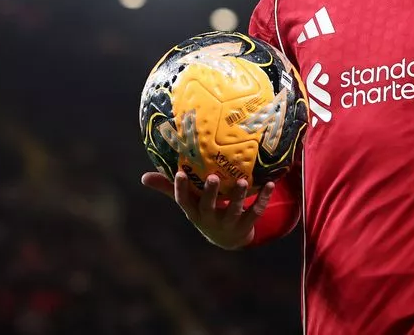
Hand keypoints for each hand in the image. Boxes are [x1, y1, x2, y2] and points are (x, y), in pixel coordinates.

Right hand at [141, 170, 274, 249]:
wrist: (228, 240)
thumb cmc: (204, 212)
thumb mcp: (189, 203)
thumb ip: (169, 188)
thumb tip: (143, 177)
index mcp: (194, 212)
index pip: (184, 202)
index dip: (180, 189)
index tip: (179, 173)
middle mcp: (209, 219)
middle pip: (209, 207)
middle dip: (211, 193)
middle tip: (213, 177)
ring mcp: (229, 224)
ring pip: (234, 211)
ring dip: (239, 196)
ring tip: (242, 181)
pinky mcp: (246, 225)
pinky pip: (256, 211)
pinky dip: (263, 198)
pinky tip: (270, 184)